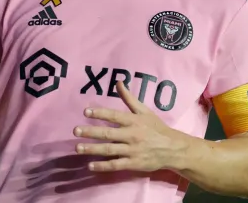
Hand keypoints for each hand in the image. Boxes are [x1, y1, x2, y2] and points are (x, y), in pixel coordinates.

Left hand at [73, 81, 189, 171]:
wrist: (172, 149)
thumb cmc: (156, 128)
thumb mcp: (144, 111)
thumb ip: (129, 98)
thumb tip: (118, 82)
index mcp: (134, 121)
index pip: (114, 115)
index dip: (100, 113)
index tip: (85, 111)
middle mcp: (132, 135)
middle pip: (108, 133)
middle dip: (91, 132)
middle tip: (75, 130)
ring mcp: (132, 150)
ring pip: (109, 150)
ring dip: (93, 149)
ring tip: (78, 148)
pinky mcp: (133, 163)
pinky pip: (115, 165)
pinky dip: (103, 166)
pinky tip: (90, 165)